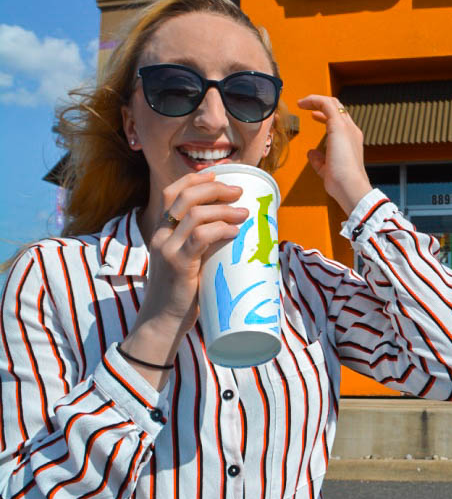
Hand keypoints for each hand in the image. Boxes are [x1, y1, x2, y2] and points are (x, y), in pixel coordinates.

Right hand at [123, 171, 248, 375]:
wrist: (162, 322)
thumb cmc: (180, 292)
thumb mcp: (188, 260)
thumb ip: (202, 243)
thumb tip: (236, 229)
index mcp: (161, 230)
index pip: (172, 192)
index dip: (196, 178)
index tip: (219, 176)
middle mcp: (160, 235)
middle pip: (185, 196)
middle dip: (215, 188)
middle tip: (238, 192)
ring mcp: (167, 249)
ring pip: (195, 215)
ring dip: (224, 209)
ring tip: (244, 213)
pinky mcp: (179, 265)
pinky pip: (200, 238)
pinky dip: (220, 229)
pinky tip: (235, 231)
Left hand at [298, 95, 372, 215]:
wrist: (350, 186)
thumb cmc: (341, 182)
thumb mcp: (326, 169)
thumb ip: (320, 160)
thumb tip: (312, 153)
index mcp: (351, 140)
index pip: (341, 120)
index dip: (326, 115)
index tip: (314, 116)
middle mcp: (351, 131)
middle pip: (338, 108)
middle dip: (322, 104)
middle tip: (307, 105)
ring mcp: (346, 127)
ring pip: (333, 103)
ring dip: (316, 100)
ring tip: (302, 102)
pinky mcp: (339, 126)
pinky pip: (326, 104)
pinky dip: (314, 100)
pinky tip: (303, 103)